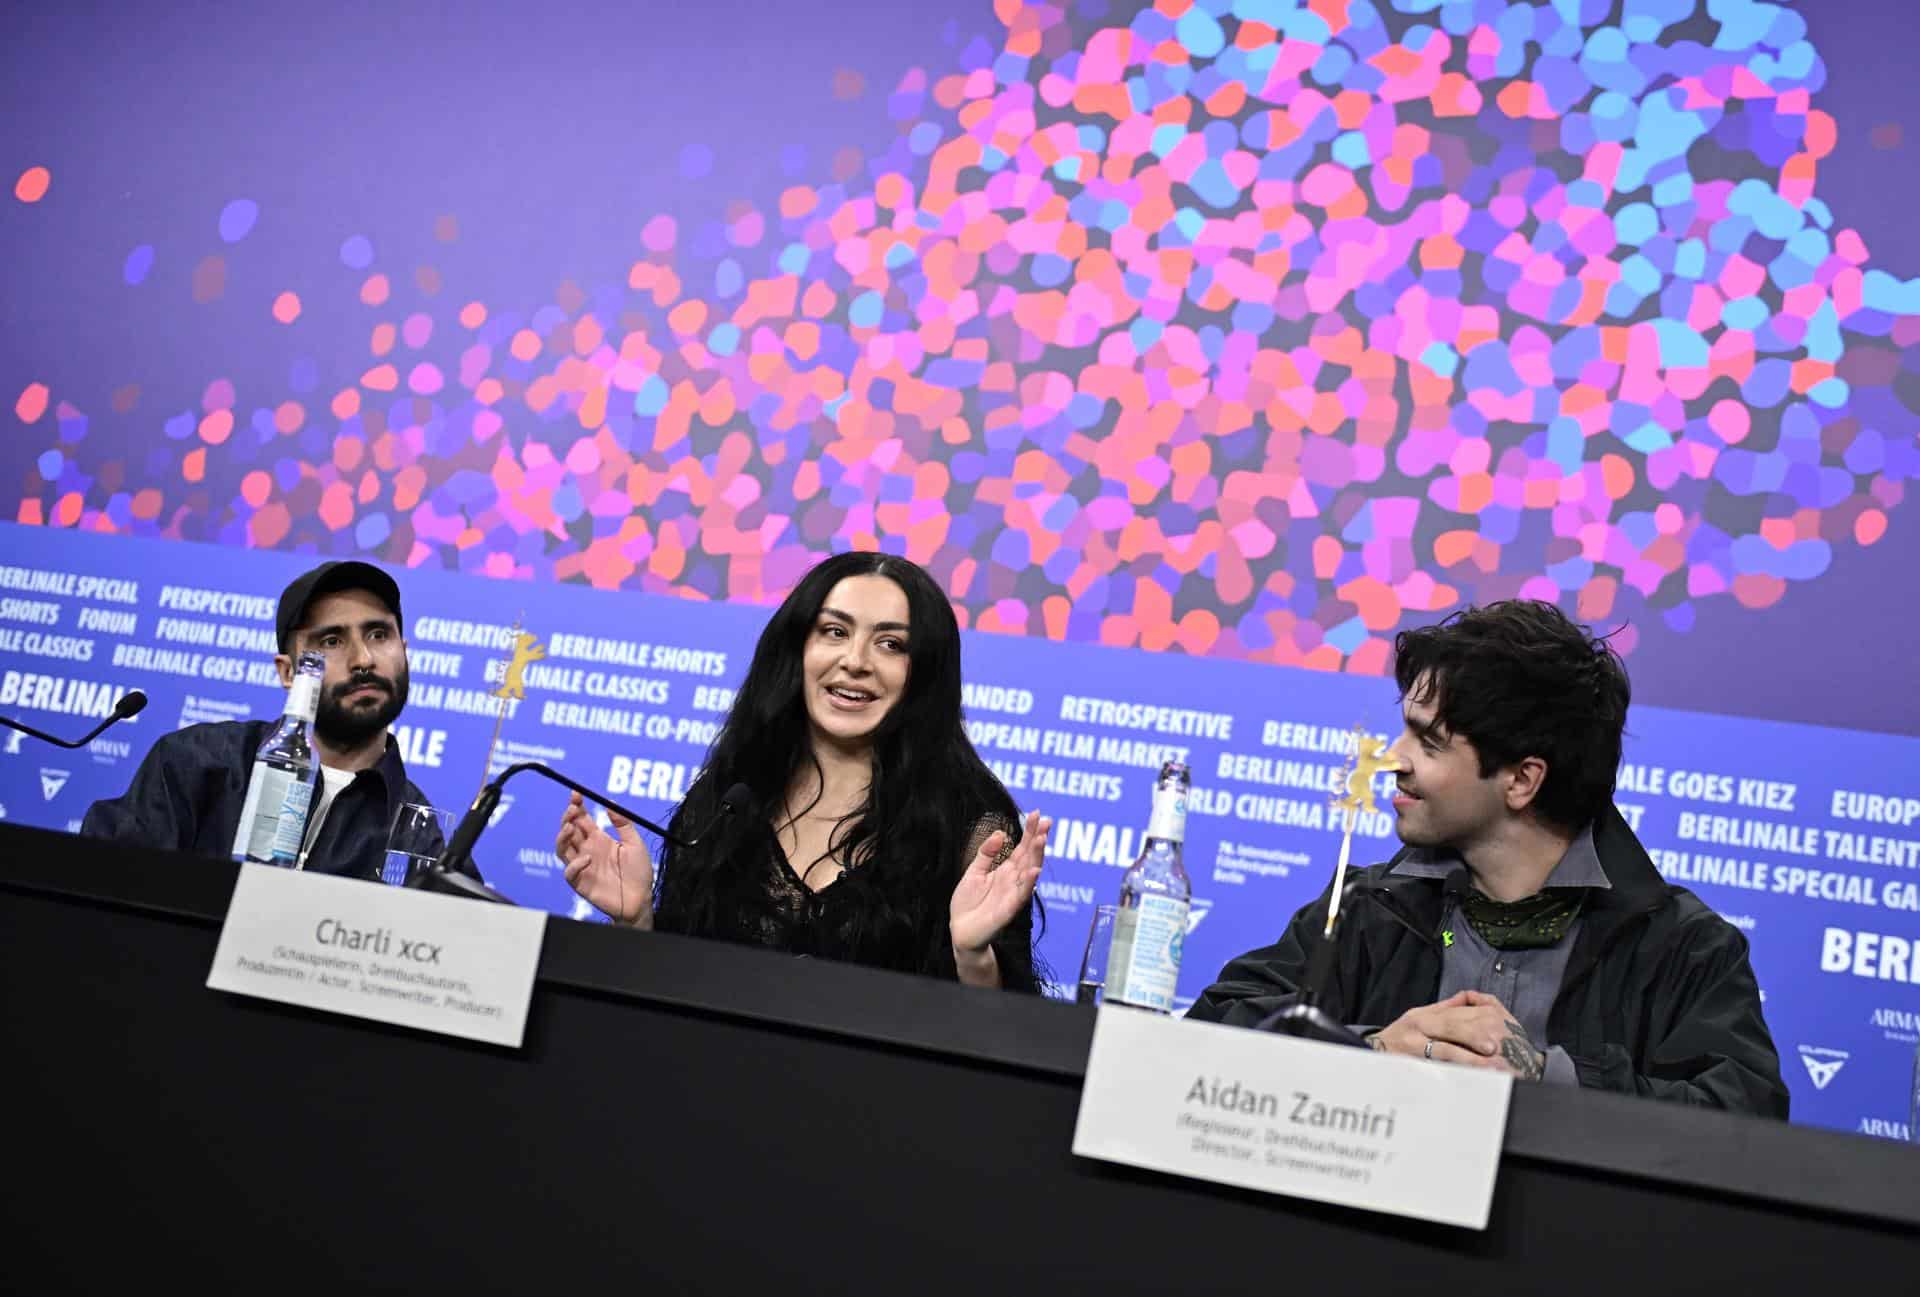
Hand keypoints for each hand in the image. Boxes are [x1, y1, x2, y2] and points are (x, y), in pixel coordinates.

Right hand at [555, 791, 653, 927]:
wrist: (641, 899)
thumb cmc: (639, 872)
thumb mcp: (635, 843)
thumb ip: (623, 823)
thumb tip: (610, 803)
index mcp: (598, 839)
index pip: (581, 819)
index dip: (576, 805)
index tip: (576, 793)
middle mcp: (587, 850)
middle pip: (568, 830)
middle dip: (568, 817)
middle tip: (573, 809)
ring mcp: (582, 866)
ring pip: (562, 849)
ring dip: (562, 837)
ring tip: (570, 827)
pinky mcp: (581, 883)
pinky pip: (569, 873)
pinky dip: (575, 864)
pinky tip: (587, 858)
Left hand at [948, 810, 1048, 974]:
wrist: (960, 930)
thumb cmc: (968, 902)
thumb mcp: (974, 872)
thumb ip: (986, 853)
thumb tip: (1001, 833)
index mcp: (1006, 870)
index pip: (1022, 847)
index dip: (1030, 831)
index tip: (1037, 814)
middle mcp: (1014, 880)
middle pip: (1030, 856)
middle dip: (1038, 839)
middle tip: (1045, 821)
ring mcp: (1013, 894)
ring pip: (1030, 872)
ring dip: (1037, 856)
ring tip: (1041, 839)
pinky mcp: (1009, 909)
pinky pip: (1021, 895)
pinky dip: (1029, 883)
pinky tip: (1035, 870)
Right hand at [1370, 990, 1543, 1076]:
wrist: (1371, 1054)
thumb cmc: (1397, 1037)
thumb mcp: (1416, 1016)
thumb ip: (1444, 1009)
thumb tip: (1469, 997)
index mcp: (1422, 1016)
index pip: (1454, 1016)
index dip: (1477, 1023)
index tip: (1498, 1032)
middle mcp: (1417, 1028)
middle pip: (1451, 1029)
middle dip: (1476, 1038)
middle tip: (1498, 1048)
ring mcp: (1413, 1048)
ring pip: (1445, 1050)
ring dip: (1471, 1059)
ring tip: (1491, 1066)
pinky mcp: (1411, 1066)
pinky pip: (1435, 1069)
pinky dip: (1455, 1073)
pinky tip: (1471, 1079)